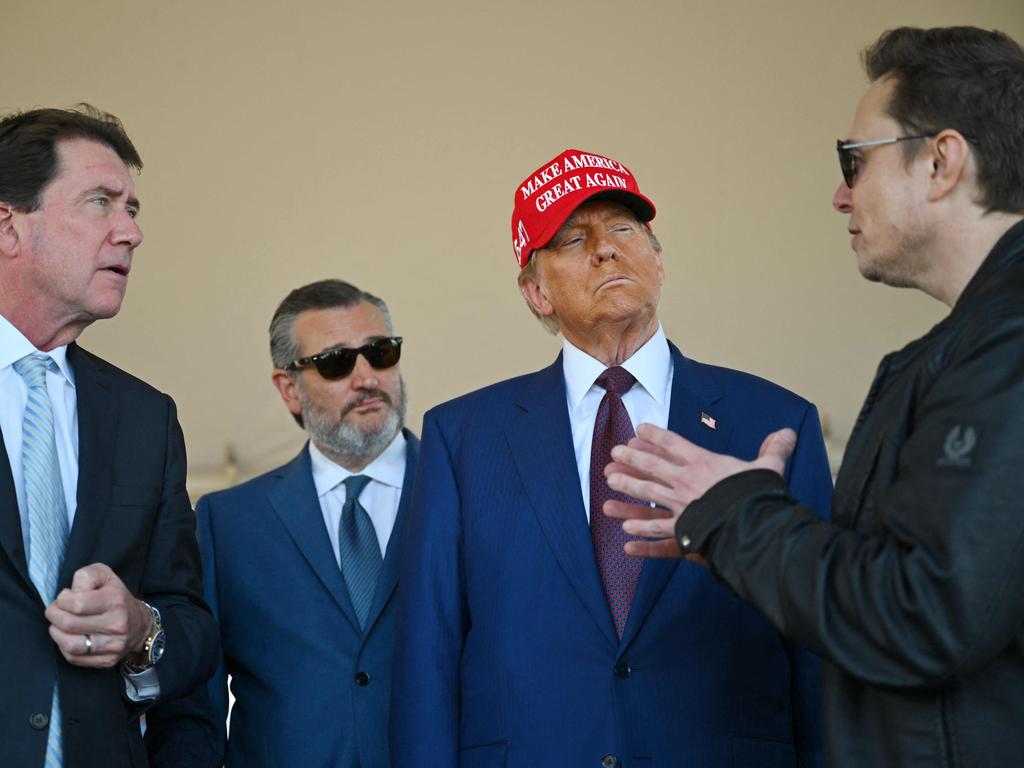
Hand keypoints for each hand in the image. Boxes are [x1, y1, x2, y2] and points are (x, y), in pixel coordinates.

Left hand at [44, 563, 151, 667]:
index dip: (62, 600)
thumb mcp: (105, 575)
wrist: (140, 624)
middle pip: (69, 624)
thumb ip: (86, 576)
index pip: (77, 603)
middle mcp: (117, 624)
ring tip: (58, 625)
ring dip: (56, 634)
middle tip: (54, 611)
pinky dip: (64, 647)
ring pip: (70, 645)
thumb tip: (70, 593)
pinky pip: (74, 658)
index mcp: (116, 600)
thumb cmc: (116, 596)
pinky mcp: (107, 660)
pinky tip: (68, 637)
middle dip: (54, 615)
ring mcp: (113, 645)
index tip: (64, 597)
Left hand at [602, 424, 795, 558]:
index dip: (655, 435)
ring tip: (609, 481)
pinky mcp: (683, 529)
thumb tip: (789, 432)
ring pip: (647, 493)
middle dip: (632, 458)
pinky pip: (657, 528)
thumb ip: (774, 450)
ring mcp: (682, 505)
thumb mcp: (769, 467)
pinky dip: (642, 529)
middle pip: (652, 466)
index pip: (674, 443)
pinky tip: (625, 529)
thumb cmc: (760, 495)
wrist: (755, 525)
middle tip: (614, 453)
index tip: (640, 429)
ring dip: (627, 486)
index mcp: (705, 463)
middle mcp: (687, 481)